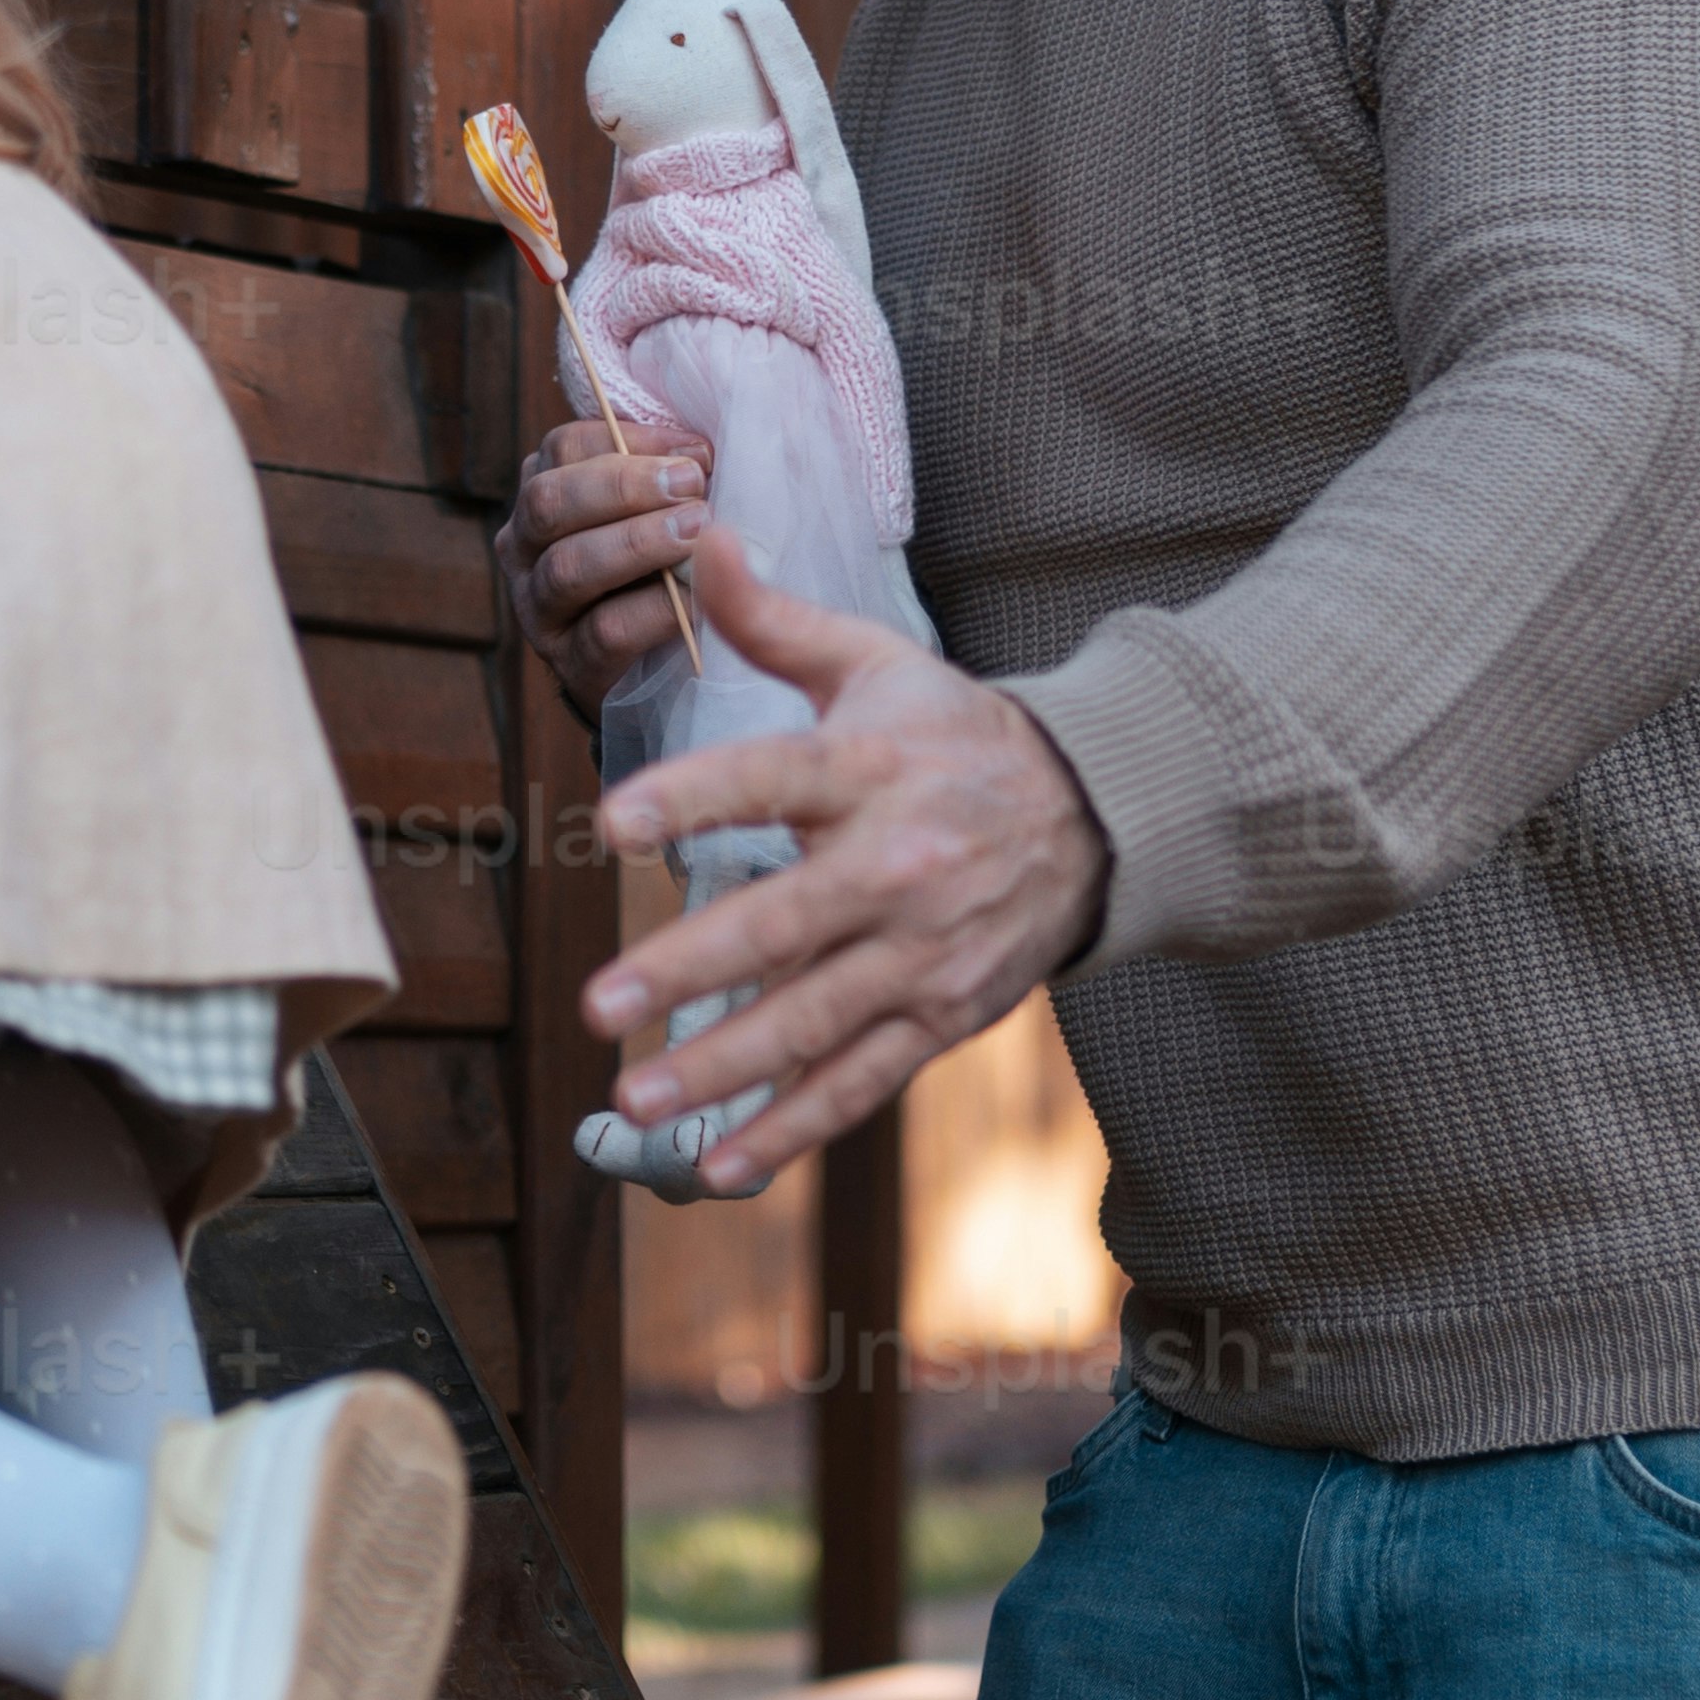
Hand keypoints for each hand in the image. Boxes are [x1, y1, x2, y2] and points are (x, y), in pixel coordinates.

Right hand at [498, 406, 713, 724]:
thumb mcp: (656, 509)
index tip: (697, 452)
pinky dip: (655, 609)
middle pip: (549, 501)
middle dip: (624, 487)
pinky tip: (697, 596)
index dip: (631, 441)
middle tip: (691, 486)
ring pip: (568, 566)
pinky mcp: (569, 665)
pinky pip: (605, 631)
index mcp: (544, 491)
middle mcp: (524, 547)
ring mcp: (538, 609)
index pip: (564, 447)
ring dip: (637, 543)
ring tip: (695, 532)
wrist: (649, 665)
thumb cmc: (659, 565)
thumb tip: (703, 450)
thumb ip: (668, 474)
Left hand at [584, 526, 1105, 1188]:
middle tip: (601, 1005)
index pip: (771, 778)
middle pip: (782, 922)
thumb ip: (775, 620)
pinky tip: (719, 1163)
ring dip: (723, 1066)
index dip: (693, 798)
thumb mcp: (877, 665)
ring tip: (636, 1099)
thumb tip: (696, 536)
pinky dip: (792, 1127)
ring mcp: (922, 951)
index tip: (612, 821)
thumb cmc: (956, 734)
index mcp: (870, 767)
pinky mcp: (941, 1014)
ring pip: (814, 1019)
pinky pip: (860, 1080)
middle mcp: (897, 864)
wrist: (1098, 817)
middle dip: (687, 969)